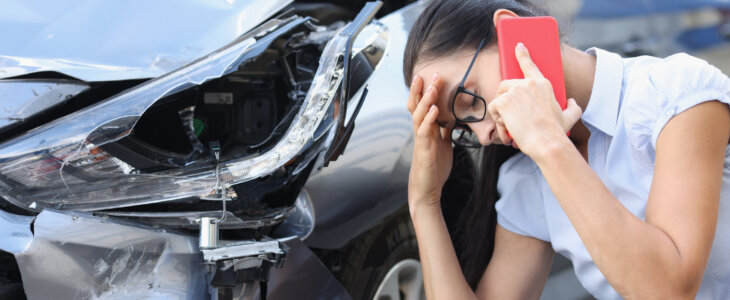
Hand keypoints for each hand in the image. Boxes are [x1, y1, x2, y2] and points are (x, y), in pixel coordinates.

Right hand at [406, 73, 452, 209]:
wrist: (427, 189)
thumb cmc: (434, 168)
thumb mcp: (442, 144)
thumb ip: (444, 131)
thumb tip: (452, 119)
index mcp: (425, 129)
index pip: (421, 105)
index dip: (424, 91)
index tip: (431, 76)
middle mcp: (420, 132)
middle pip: (416, 105)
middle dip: (422, 89)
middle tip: (431, 73)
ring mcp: (421, 140)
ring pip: (418, 115)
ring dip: (426, 99)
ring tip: (432, 86)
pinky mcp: (423, 149)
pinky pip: (424, 131)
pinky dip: (429, 119)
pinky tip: (434, 110)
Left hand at [487, 43, 581, 157]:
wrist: (547, 142)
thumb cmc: (557, 132)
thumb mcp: (570, 117)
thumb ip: (573, 107)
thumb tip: (573, 102)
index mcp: (543, 84)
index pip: (530, 65)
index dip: (522, 54)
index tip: (518, 46)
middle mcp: (529, 83)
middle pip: (506, 85)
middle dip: (505, 100)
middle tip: (512, 117)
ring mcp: (516, 90)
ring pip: (498, 97)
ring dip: (501, 111)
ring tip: (511, 124)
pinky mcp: (505, 100)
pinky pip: (493, 108)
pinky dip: (497, 119)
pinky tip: (507, 127)